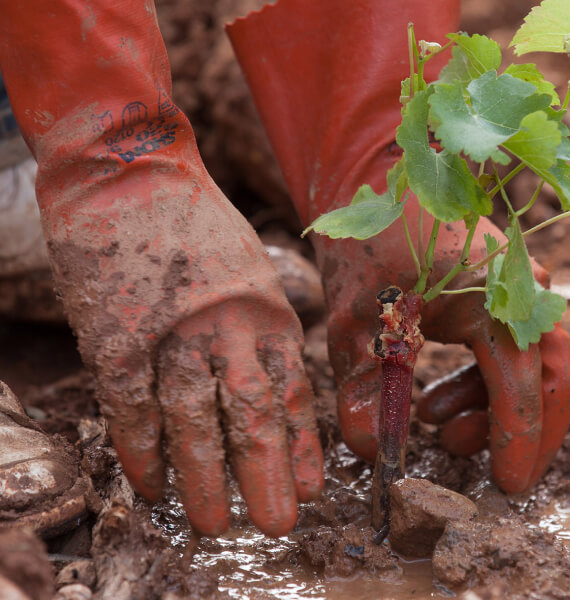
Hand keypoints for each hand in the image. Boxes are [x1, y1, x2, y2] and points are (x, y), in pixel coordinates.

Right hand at [0, 0, 322, 535]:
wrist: (131, 170)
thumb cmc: (198, 222)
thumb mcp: (253, 268)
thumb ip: (263, 324)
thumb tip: (273, 378)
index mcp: (266, 312)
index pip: (292, 393)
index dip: (300, 446)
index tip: (308, 489)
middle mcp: (227, 328)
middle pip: (252, 417)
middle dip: (265, 477)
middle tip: (275, 525)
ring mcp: (172, 334)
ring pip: (194, 422)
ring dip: (204, 477)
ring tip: (212, 521)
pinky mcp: (117, 338)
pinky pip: (132, 409)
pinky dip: (142, 451)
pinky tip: (151, 484)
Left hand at [321, 210, 569, 492]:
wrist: (370, 178)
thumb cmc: (363, 242)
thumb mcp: (354, 320)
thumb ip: (364, 387)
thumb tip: (375, 453)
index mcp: (491, 294)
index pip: (522, 383)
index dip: (518, 440)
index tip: (509, 486)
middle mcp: (516, 289)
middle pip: (547, 376)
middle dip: (521, 430)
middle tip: (484, 469)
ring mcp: (510, 286)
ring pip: (525, 363)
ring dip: (490, 406)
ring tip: (435, 427)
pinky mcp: (493, 289)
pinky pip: (503, 345)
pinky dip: (478, 379)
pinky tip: (431, 397)